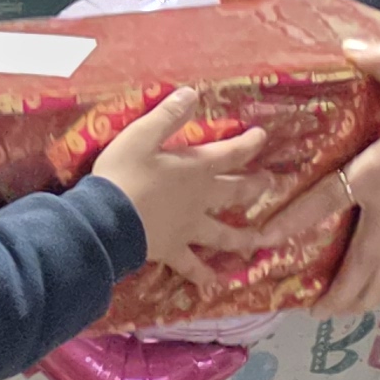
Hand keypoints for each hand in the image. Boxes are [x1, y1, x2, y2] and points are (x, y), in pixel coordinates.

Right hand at [87, 89, 274, 270]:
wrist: (108, 220)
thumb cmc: (123, 174)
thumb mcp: (141, 135)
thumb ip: (168, 115)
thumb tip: (193, 93)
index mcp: (194, 169)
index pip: (230, 154)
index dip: (248, 144)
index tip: (262, 137)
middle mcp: (199, 199)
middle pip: (234, 193)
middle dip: (254, 187)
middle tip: (271, 185)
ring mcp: (189, 228)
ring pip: (222, 234)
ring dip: (241, 237)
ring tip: (257, 242)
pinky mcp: (172, 250)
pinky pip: (191, 266)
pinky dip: (203, 275)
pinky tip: (213, 285)